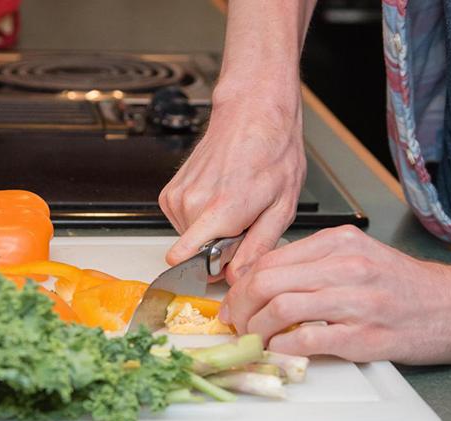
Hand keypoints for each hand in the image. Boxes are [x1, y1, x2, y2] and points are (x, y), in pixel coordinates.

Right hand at [159, 93, 305, 283]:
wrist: (253, 114)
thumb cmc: (272, 151)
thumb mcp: (282, 206)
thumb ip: (258, 248)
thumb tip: (238, 276)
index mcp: (222, 209)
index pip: (186, 260)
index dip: (215, 270)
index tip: (232, 261)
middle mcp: (192, 203)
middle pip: (197, 253)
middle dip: (221, 247)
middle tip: (245, 220)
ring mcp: (177, 197)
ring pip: (190, 238)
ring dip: (211, 230)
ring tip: (234, 204)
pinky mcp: (169, 193)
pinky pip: (183, 223)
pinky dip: (201, 218)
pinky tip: (220, 197)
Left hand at [219, 226, 450, 364]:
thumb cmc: (407, 286)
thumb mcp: (360, 254)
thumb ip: (316, 261)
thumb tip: (265, 277)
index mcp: (341, 242)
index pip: (271, 259)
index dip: (241, 284)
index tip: (233, 300)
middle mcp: (347, 266)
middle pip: (268, 281)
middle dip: (240, 306)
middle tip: (235, 321)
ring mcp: (357, 301)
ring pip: (282, 308)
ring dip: (257, 328)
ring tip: (254, 338)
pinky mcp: (366, 336)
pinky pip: (308, 340)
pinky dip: (284, 347)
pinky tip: (280, 350)